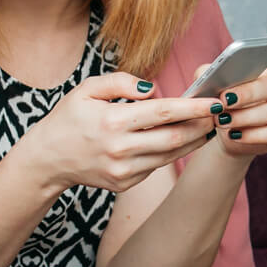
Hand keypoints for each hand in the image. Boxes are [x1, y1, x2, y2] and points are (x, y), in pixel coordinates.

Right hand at [16, 72, 218, 192]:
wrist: (47, 160)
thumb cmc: (68, 119)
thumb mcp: (86, 90)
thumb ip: (121, 82)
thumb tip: (153, 89)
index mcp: (112, 121)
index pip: (163, 112)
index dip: (194, 107)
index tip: (215, 101)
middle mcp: (120, 149)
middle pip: (175, 138)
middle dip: (202, 125)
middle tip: (219, 113)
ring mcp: (123, 170)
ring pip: (171, 155)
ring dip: (193, 140)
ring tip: (207, 125)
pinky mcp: (124, 183)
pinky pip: (156, 165)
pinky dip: (171, 152)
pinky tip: (179, 139)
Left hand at [207, 28, 266, 156]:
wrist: (233, 134)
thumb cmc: (228, 102)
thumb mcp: (217, 85)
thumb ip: (211, 73)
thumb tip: (207, 73)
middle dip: (248, 93)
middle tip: (225, 99)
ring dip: (246, 117)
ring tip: (223, 120)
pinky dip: (253, 135)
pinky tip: (235, 134)